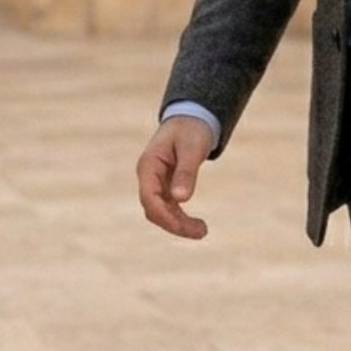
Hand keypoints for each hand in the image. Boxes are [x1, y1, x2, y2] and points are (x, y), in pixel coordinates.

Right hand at [136, 116, 212, 238]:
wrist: (191, 118)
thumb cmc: (191, 130)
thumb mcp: (192, 148)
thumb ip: (186, 172)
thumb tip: (181, 200)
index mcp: (148, 166)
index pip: (149, 198)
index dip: (164, 216)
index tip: (183, 227)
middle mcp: (148, 176)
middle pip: (154, 209)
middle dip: (174, 224)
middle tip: (201, 232)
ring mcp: (155, 182)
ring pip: (161, 211)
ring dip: (178, 223)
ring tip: (202, 231)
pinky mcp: (165, 185)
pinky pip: (169, 207)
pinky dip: (180, 217)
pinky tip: (196, 224)